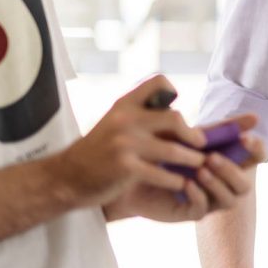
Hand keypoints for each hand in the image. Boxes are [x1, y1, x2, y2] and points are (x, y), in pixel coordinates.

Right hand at [47, 75, 206, 209]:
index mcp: (124, 105)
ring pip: (173, 150)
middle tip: (201, 144)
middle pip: (175, 118)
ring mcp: (125, 143)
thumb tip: (181, 121)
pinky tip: (182, 184)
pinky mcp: (126, 167)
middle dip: (192, 134)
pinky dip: (176, 181)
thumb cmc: (97, 152)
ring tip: (199, 165)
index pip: (158, 82)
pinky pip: (162, 174)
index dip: (173, 92)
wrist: (66, 177)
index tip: (180, 112)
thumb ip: (143, 119)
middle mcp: (126, 119)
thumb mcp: (116, 125)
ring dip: (192, 160)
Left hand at [104, 115, 264, 221]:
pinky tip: (186, 184)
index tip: (246, 138)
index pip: (256, 158)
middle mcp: (224, 182)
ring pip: (230, 200)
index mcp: (229, 159)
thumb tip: (254, 117)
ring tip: (201, 169)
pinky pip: (203, 209)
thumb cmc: (165, 148)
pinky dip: (198, 195)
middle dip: (232, 170)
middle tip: (212, 157)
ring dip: (218, 184)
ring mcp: (210, 199)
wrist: (132, 168)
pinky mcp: (192, 212)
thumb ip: (220, 129)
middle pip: (245, 184)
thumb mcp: (192, 135)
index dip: (256, 150)